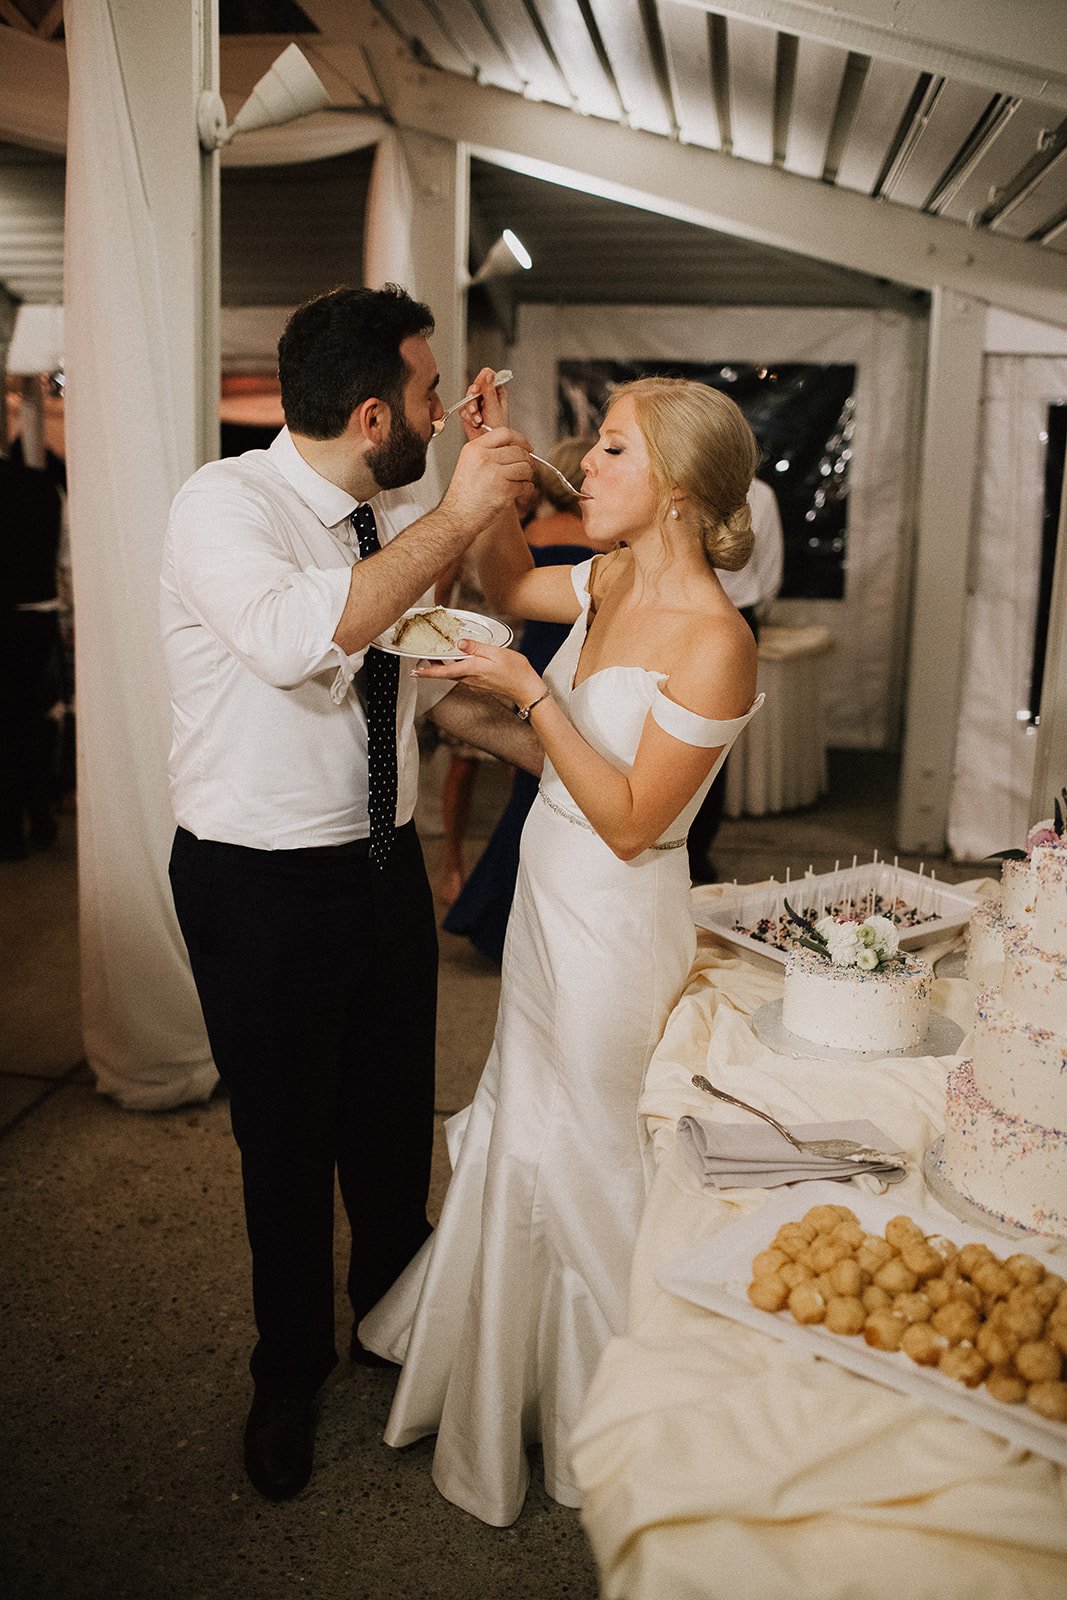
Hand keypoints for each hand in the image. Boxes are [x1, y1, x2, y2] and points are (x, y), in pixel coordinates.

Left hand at [413, 639, 543, 711]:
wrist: (526, 688)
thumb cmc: (515, 671)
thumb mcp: (496, 653)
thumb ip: (476, 647)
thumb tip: (459, 643)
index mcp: (472, 669)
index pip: (444, 672)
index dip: (427, 671)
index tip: (415, 671)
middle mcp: (470, 679)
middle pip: (446, 673)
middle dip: (432, 667)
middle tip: (421, 658)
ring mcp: (475, 683)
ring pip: (454, 674)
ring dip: (443, 667)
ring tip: (436, 656)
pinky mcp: (480, 684)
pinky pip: (463, 675)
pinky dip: (456, 667)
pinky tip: (459, 660)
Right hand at [440, 427, 533, 534]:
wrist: (457, 517)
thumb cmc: (464, 496)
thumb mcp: (469, 464)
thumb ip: (488, 452)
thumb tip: (515, 447)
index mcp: (474, 449)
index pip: (504, 433)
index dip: (520, 440)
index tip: (527, 447)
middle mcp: (484, 458)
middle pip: (518, 451)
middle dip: (527, 461)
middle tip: (526, 469)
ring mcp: (495, 474)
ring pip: (525, 468)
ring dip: (527, 476)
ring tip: (519, 483)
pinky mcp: (504, 491)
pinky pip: (525, 485)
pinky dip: (526, 489)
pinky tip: (517, 493)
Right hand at [457, 367, 509, 438]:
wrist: (490, 443)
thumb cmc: (498, 428)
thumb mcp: (494, 407)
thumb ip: (489, 390)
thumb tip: (489, 374)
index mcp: (496, 390)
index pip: (487, 375)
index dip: (482, 381)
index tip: (480, 389)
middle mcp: (486, 395)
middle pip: (474, 386)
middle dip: (474, 399)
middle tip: (476, 407)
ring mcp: (476, 403)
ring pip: (467, 398)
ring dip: (471, 410)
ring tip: (478, 419)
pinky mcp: (468, 412)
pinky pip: (463, 409)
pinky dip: (468, 417)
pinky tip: (475, 423)